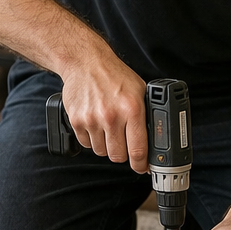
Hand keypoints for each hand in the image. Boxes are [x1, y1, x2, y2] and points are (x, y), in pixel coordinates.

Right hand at [61, 53, 147, 171]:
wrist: (85, 62)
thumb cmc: (114, 75)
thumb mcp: (139, 91)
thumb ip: (145, 115)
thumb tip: (153, 140)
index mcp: (132, 109)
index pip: (138, 150)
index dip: (141, 164)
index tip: (142, 167)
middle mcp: (112, 116)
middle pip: (118, 156)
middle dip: (122, 153)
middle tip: (123, 144)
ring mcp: (92, 120)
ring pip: (101, 151)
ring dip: (106, 145)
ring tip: (108, 128)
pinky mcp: (77, 120)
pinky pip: (86, 144)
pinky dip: (92, 139)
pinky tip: (96, 124)